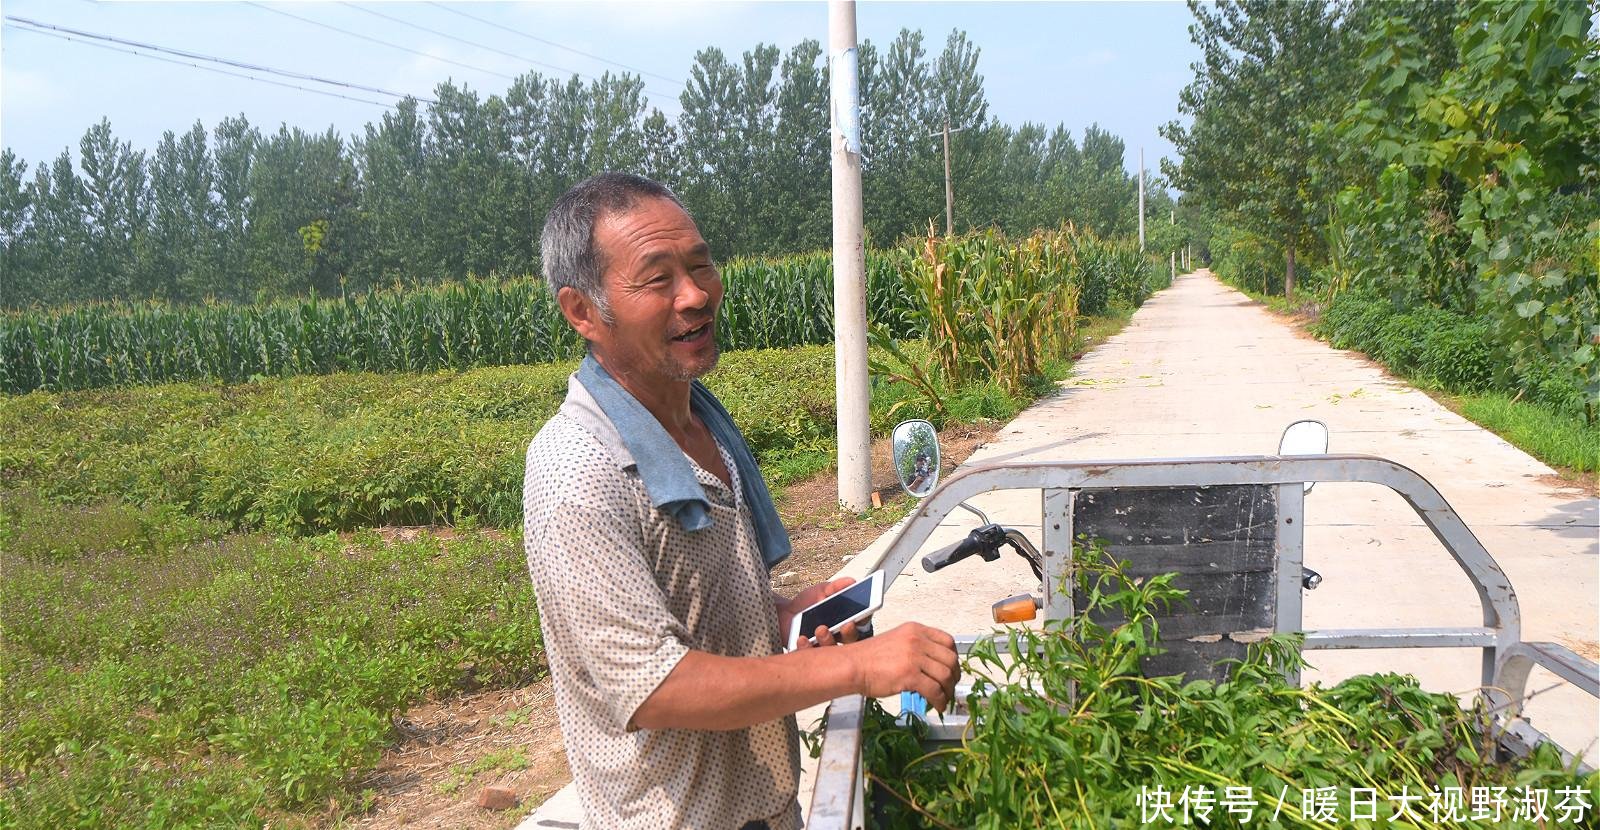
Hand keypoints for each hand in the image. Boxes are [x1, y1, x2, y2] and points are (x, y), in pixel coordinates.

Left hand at [779, 578, 868, 646]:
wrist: (784, 613)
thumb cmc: (806, 604)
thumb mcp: (821, 591)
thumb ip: (835, 587)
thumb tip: (851, 581)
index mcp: (844, 621)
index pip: (860, 623)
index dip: (863, 620)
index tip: (861, 615)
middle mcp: (837, 636)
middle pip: (851, 641)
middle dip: (850, 634)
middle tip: (846, 625)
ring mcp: (823, 647)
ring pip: (832, 651)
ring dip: (828, 640)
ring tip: (820, 629)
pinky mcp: (808, 655)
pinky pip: (810, 657)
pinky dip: (806, 648)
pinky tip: (802, 638)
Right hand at [841, 622, 959, 711]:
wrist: (852, 666)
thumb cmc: (869, 657)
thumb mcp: (897, 641)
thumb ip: (917, 648)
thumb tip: (933, 666)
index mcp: (915, 630)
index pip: (947, 641)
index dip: (953, 657)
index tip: (952, 668)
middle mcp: (917, 640)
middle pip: (950, 659)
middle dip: (954, 676)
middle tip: (950, 687)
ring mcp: (914, 657)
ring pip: (945, 675)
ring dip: (948, 691)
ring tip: (943, 698)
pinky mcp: (910, 675)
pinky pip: (935, 690)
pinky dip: (940, 700)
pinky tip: (937, 705)